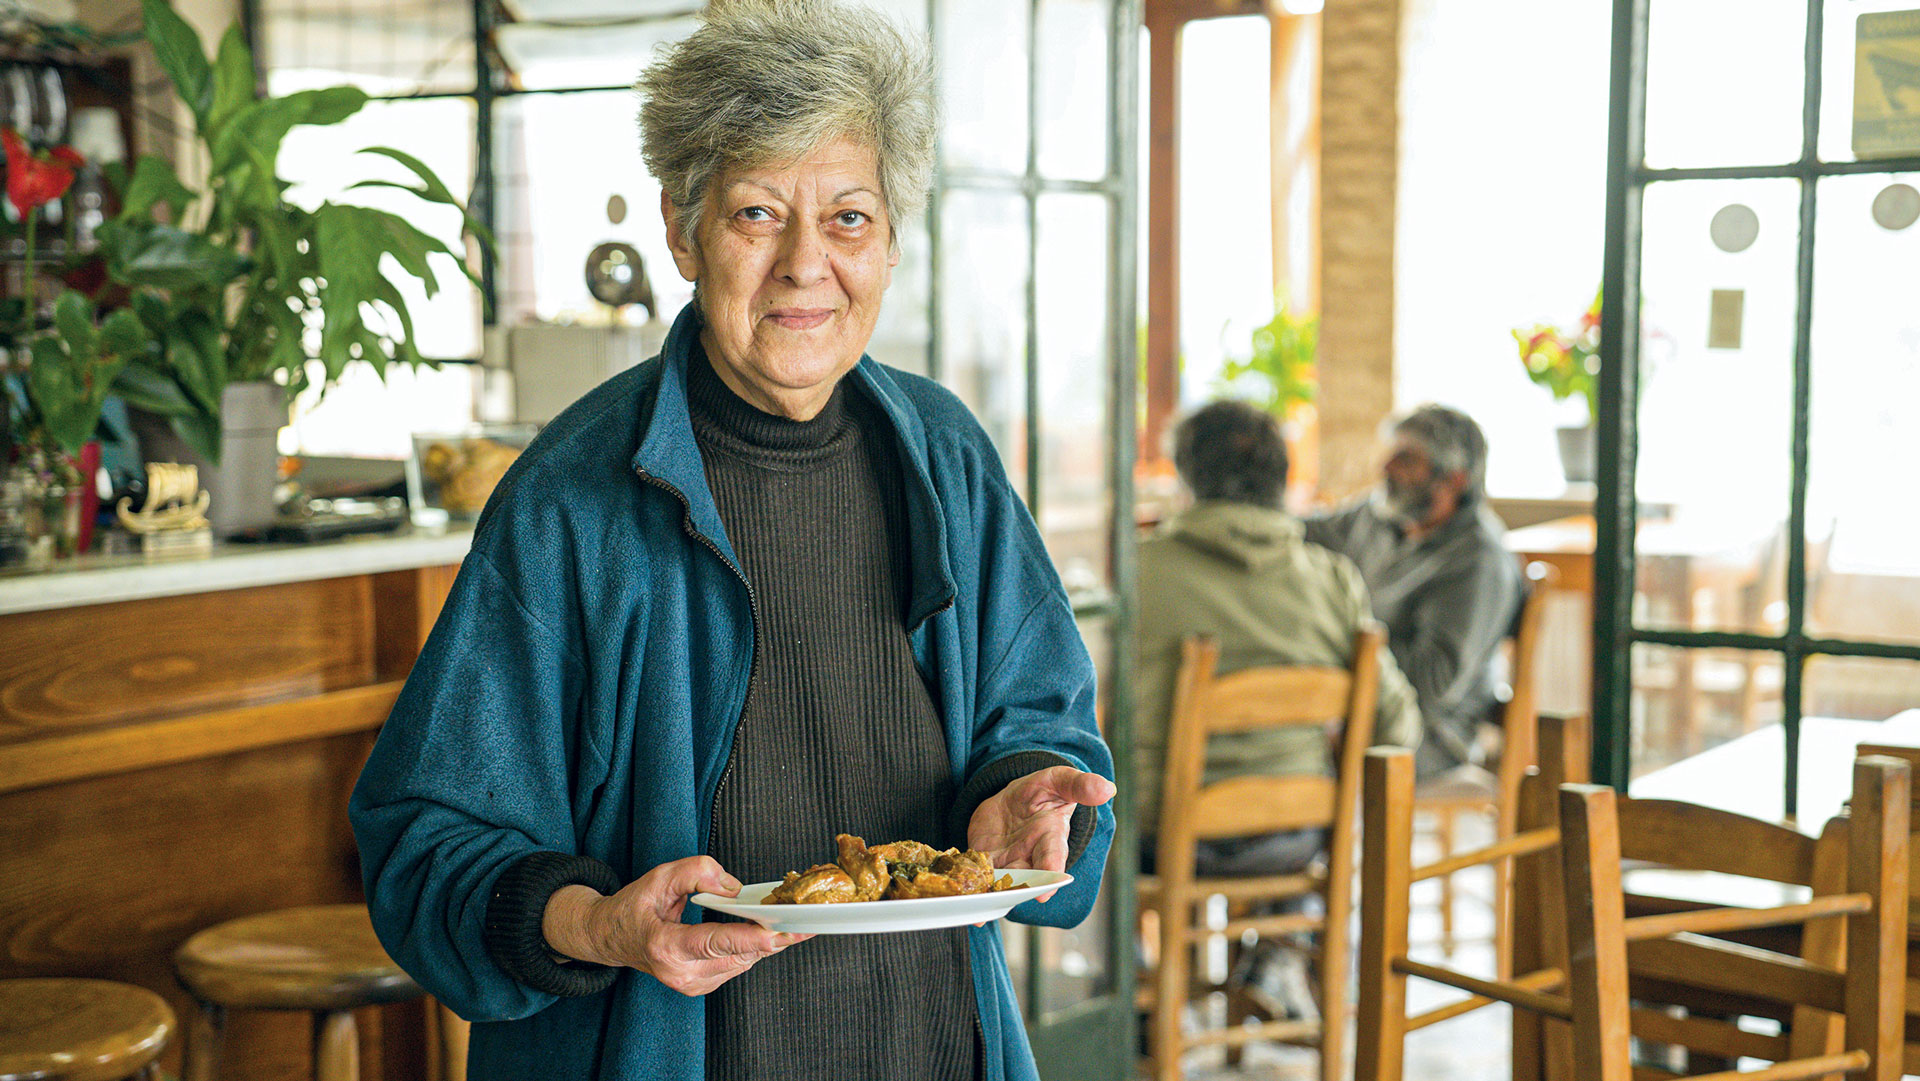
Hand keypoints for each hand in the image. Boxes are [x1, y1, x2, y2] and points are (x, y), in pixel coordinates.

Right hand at [542, 856, 809, 995]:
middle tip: (804, 920)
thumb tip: (732, 886)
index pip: (713, 942)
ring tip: (786, 920)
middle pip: (738, 955)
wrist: (611, 938)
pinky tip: (760, 931)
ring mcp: (691, 984)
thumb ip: (696, 872)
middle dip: (772, 936)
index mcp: (664, 947)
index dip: (748, 937)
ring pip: (743, 961)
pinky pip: (738, 965)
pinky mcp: (701, 987)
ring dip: (765, 941)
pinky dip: (752, 947)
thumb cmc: (633, 907)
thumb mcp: (659, 877)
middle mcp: (679, 973)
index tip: (777, 932)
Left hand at [968, 765, 1115, 902]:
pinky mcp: (986, 863)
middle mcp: (1031, 857)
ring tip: (978, 911)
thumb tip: (1108, 788)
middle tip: (1007, 899)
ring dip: (991, 898)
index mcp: (1051, 837)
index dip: (1050, 872)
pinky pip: (979, 880)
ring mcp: (1008, 863)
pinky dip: (971, 892)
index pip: (1053, 857)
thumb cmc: (1042, 791)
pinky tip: (961, 903)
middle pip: (1027, 879)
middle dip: (1018, 891)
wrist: (1013, 800)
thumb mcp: (1058, 780)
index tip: (1046, 891)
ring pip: (1001, 885)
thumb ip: (1078, 785)